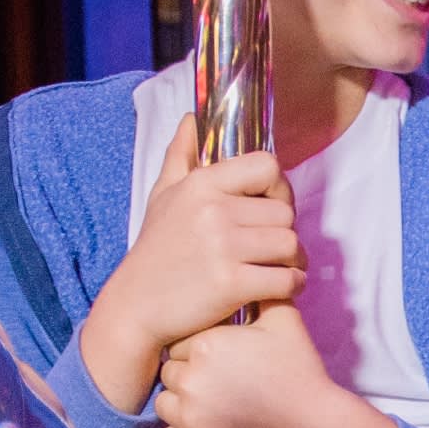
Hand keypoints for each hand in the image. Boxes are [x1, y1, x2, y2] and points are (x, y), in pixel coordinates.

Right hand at [82, 117, 305, 412]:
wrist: (134, 308)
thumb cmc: (154, 251)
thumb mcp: (162, 198)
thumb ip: (180, 156)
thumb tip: (192, 119)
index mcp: (201, 185)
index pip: (268, 167)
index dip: (278, 187)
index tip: (269, 205)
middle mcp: (213, 211)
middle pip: (285, 211)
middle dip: (285, 230)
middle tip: (275, 246)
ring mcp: (223, 248)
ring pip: (291, 245)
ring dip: (294, 260)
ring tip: (281, 267)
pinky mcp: (232, 285)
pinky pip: (287, 279)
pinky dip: (291, 286)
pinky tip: (280, 288)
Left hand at [155, 305, 400, 427]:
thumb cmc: (300, 374)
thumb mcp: (285, 324)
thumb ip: (263, 294)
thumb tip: (257, 270)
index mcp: (206, 345)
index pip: (182, 344)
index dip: (201, 352)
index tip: (225, 363)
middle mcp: (191, 380)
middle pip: (171, 373)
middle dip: (191, 377)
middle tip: (224, 386)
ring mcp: (189, 417)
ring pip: (166, 404)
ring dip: (183, 405)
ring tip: (217, 407)